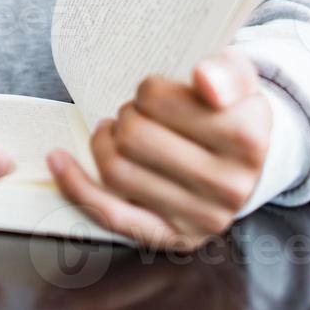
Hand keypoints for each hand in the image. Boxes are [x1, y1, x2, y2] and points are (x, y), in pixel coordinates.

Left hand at [47, 48, 271, 250]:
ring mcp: (202, 218)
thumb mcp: (238, 78)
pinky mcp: (173, 238)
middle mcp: (230, 185)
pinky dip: (76, 186)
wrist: (251, 162)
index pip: (158, 100)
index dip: (148, 89)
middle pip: (133, 137)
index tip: (156, 93)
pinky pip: (111, 216)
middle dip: (126, 115)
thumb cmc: (230, 111)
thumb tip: (204, 80)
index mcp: (248, 138)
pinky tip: (57, 159)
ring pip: (117, 172)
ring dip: (103, 142)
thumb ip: (224, 71)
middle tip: (136, 113)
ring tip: (116, 131)